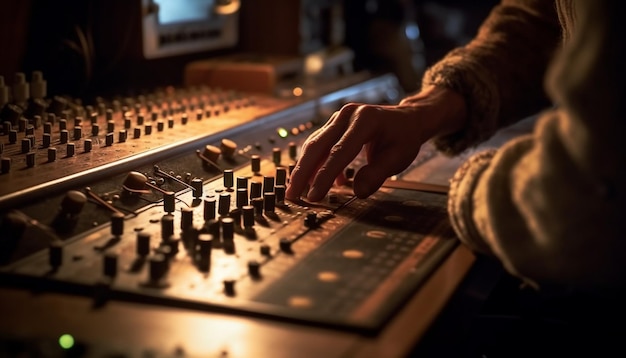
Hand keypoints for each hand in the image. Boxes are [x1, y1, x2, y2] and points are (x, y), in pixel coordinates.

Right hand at [285, 86, 466, 201]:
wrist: (406, 119)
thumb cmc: (403, 137)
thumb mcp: (398, 157)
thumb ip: (377, 174)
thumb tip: (359, 192)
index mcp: (365, 120)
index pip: (340, 152)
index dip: (325, 176)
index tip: (314, 196)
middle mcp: (347, 115)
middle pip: (318, 145)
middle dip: (303, 173)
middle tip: (292, 195)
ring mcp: (338, 118)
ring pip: (314, 145)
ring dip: (304, 169)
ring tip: (296, 191)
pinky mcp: (333, 125)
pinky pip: (319, 145)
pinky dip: (315, 164)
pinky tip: (319, 183)